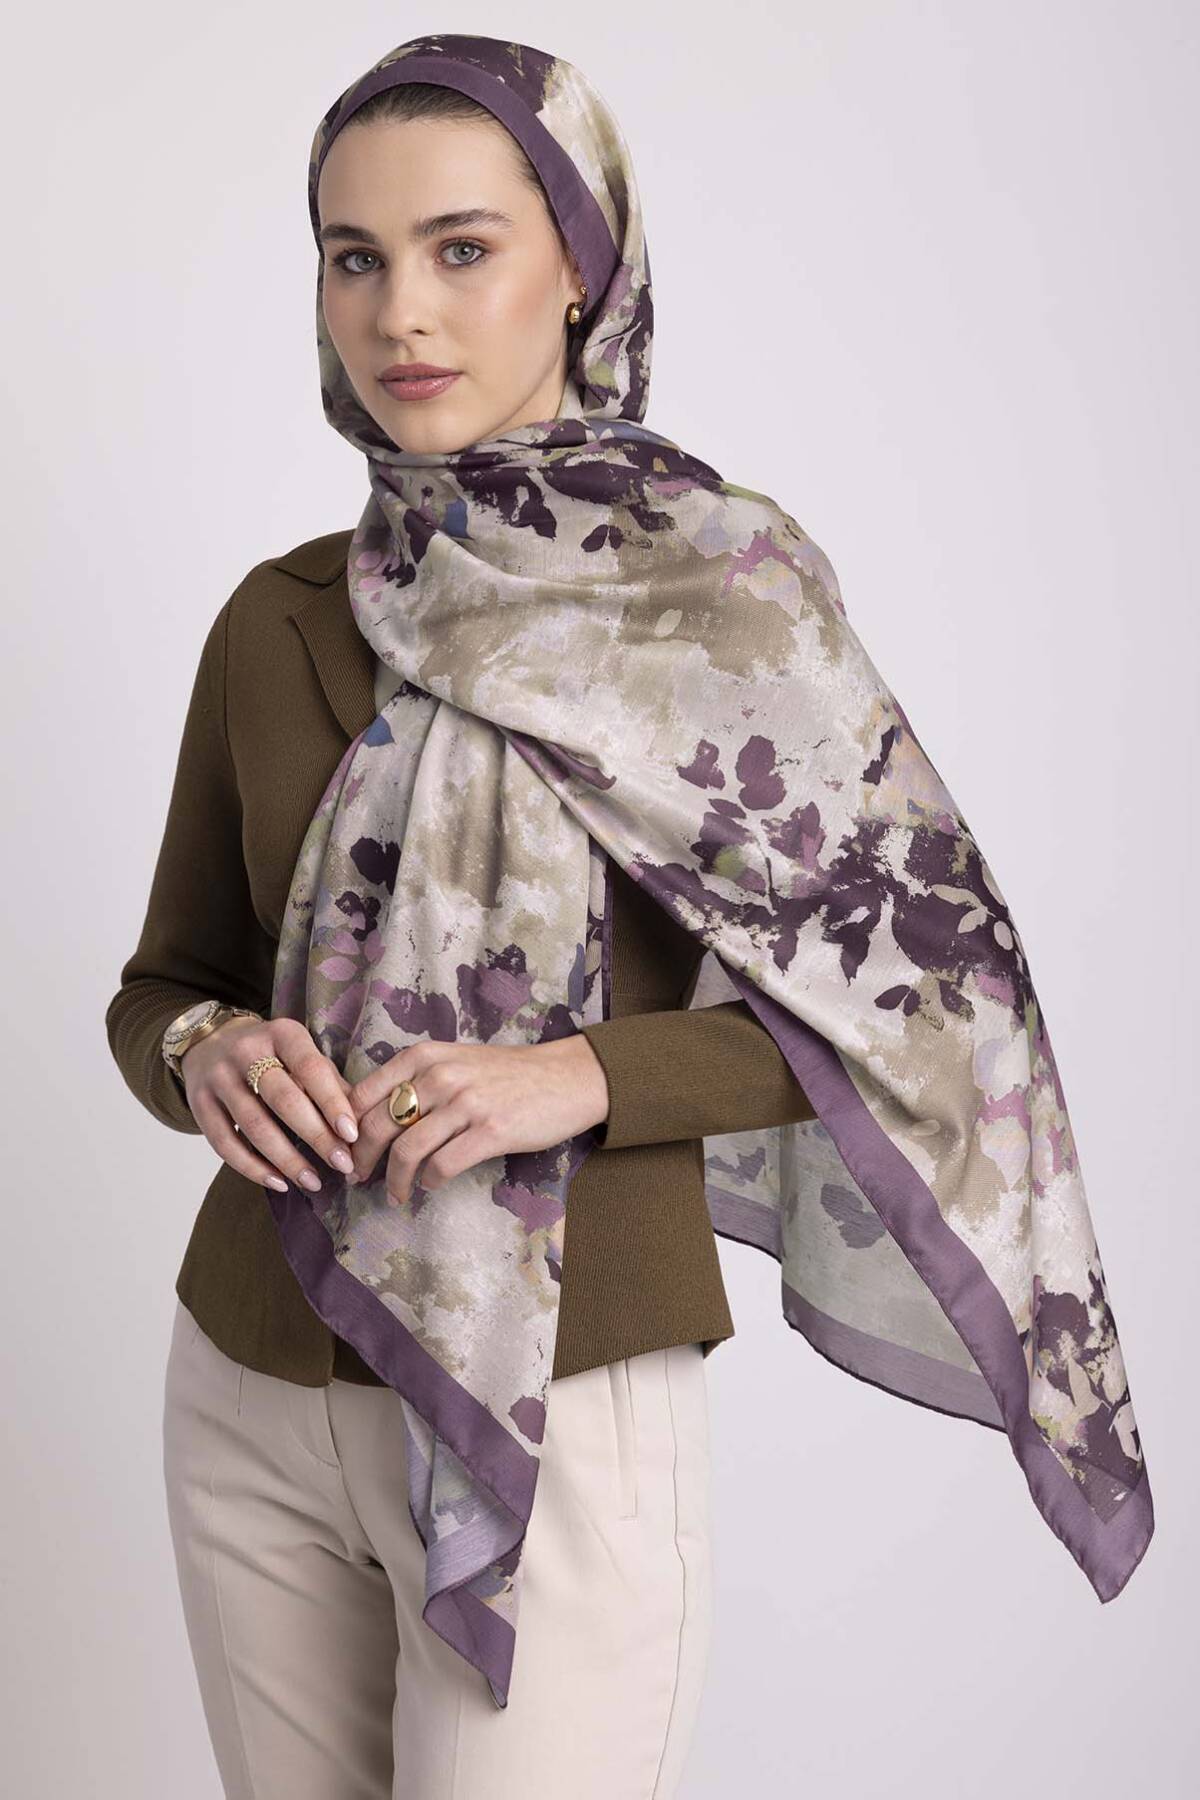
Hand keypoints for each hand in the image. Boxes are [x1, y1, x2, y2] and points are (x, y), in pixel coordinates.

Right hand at [181, 1014, 361, 1195]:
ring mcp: (218, 1077)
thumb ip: (329, 1082)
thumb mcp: (301, 1054)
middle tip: (341, 1164)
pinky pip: (224, 1143)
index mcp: (282, 1033)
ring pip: (254, 1125)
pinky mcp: (198, 1103)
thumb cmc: (272, 1054)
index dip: (332, 1102)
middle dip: (316, 1136)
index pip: (311, 1068)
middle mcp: (246, 1051)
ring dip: (287, 1159)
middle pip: (283, 1099)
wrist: (210, 1043)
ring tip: (313, 1182)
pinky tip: (278, 1183)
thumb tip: (362, 1120)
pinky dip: (252, 1168)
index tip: (352, 1135)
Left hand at [343, 1036, 609, 1205]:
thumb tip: (372, 1115)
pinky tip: (430, 1184)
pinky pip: (442, 1165)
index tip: (344, 1148)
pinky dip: (428, 1180)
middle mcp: (441, 1075)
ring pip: (407, 1150)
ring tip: (394, 1194)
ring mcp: (466, 1103)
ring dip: (394, 1180)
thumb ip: (417, 1079)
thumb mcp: (456, 1060)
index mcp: (426, 1056)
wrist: (566, 1077)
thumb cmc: (508, 1073)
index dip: (347, 1127)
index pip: (365, 1093)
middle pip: (379, 1126)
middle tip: (357, 1177)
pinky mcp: (490, 1131)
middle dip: (361, 1159)